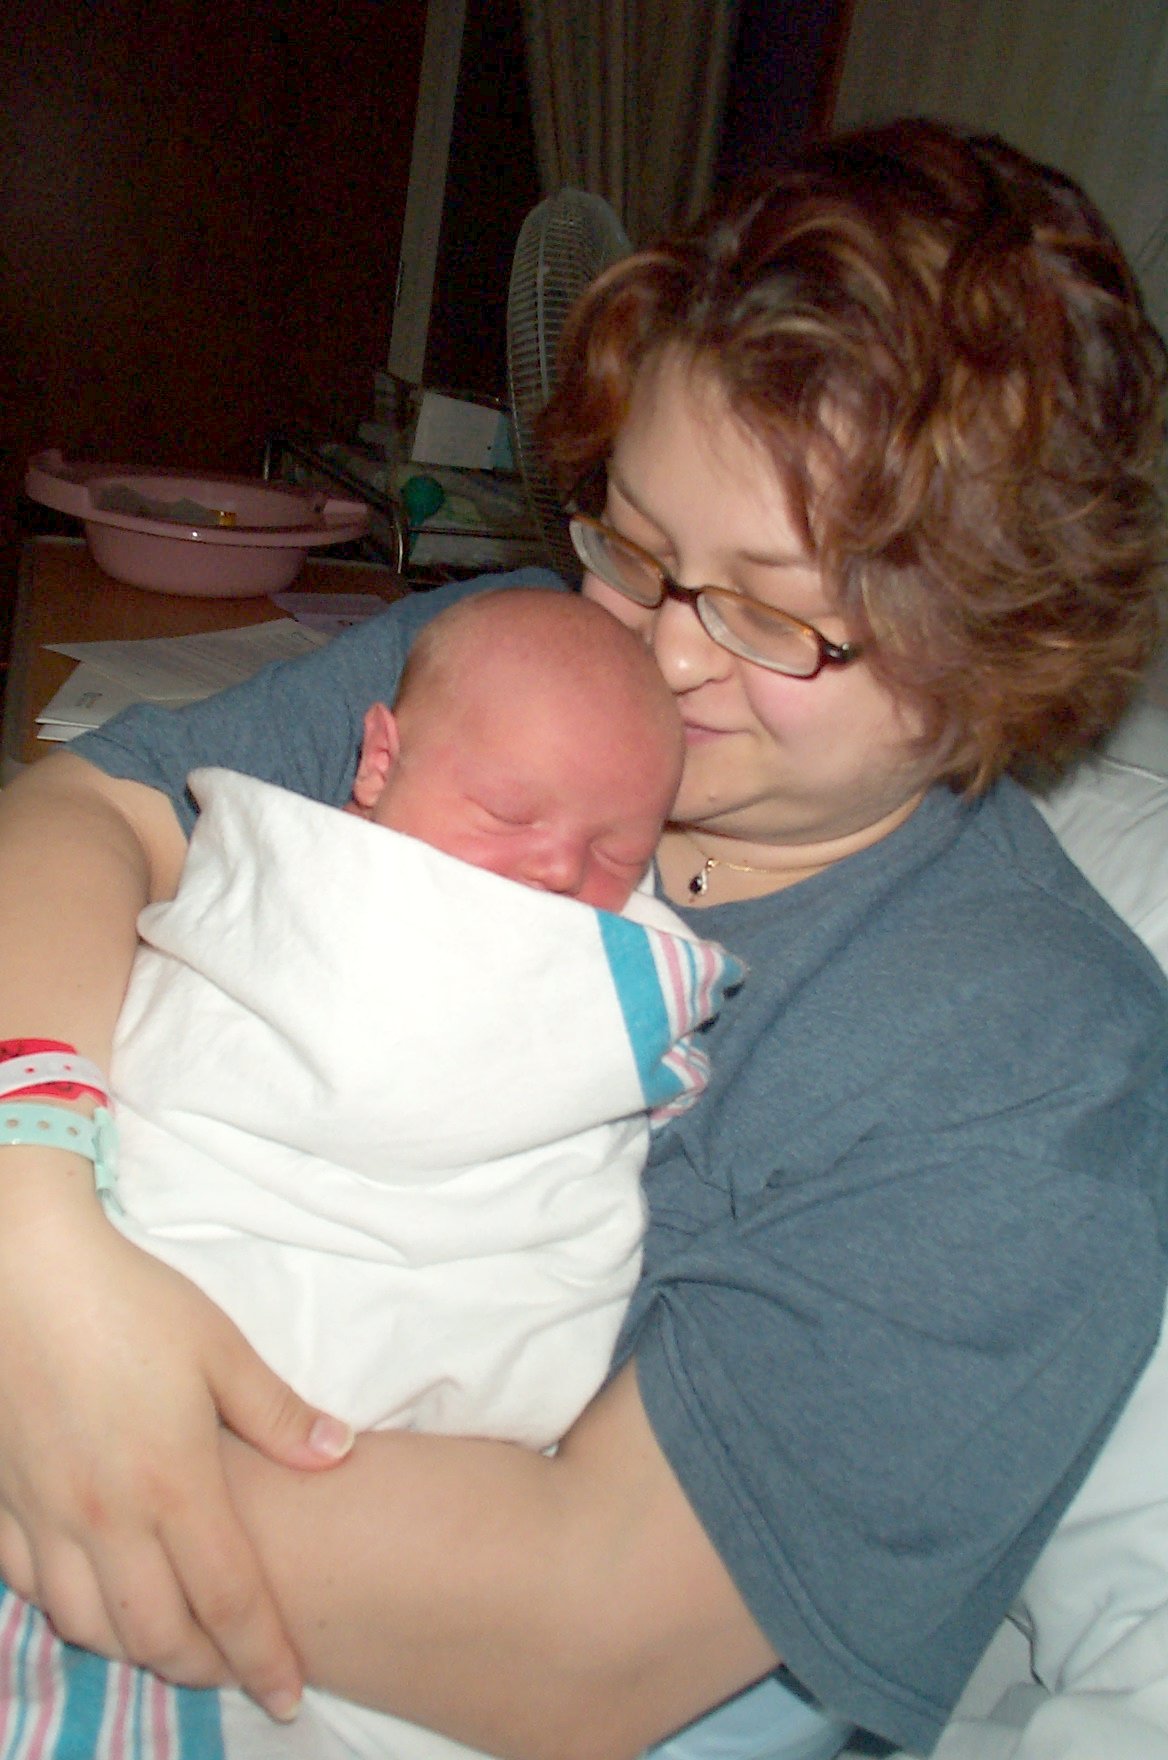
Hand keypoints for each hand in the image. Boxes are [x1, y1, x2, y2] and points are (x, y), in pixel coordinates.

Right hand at [0, 1177, 351, 1717]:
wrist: (23, 1271)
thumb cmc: (131, 1303)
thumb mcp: (220, 1348)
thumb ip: (279, 1413)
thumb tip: (340, 1453)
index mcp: (172, 1483)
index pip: (230, 1600)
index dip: (263, 1657)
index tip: (288, 1694)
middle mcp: (106, 1517)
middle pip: (157, 1635)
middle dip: (202, 1668)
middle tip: (235, 1669)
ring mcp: (46, 1515)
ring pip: (88, 1624)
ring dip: (135, 1646)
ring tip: (171, 1639)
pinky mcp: (3, 1500)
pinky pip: (32, 1585)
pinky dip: (69, 1606)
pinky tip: (92, 1592)